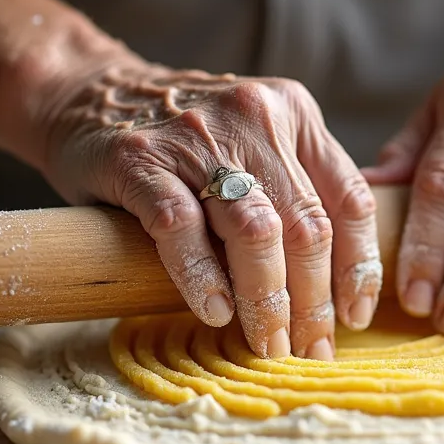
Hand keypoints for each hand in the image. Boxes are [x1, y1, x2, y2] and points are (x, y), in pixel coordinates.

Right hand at [41, 59, 381, 359]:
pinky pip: (181, 227)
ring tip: (269, 344)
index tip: (354, 318)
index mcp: (293, 113)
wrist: (85, 92)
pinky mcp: (140, 160)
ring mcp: (196, 137)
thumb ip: (295, 184)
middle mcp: (254, 117)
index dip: (358, 267)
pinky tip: (214, 311)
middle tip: (309, 351)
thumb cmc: (181, 137)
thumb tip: (338, 283)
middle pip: (305, 225)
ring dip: (267, 301)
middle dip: (313, 302)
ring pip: (256, 231)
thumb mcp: (253, 139)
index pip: (348, 199)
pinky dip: (201, 277)